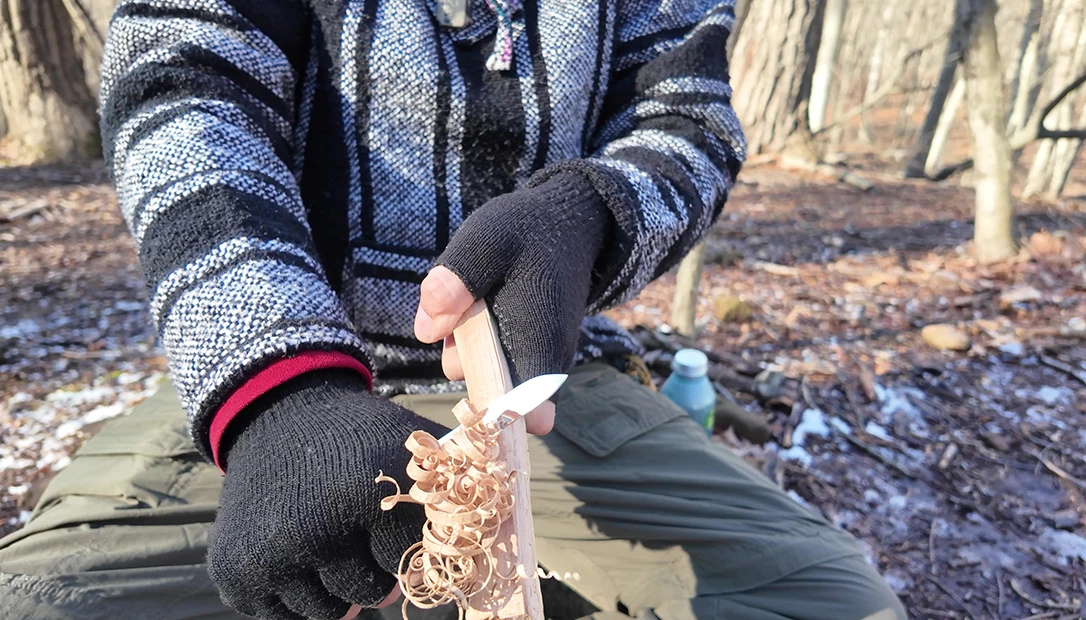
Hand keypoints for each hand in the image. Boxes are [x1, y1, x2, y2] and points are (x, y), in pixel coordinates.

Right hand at [207, 369, 448, 619]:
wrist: (278, 415)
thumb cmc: (356, 439)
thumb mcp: (408, 447)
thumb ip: (447, 493)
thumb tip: (475, 544)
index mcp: (365, 495)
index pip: (410, 562)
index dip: (407, 542)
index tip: (393, 516)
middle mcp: (313, 531)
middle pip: (371, 594)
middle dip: (373, 569)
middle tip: (357, 529)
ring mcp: (270, 556)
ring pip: (328, 614)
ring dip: (334, 587)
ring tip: (327, 538)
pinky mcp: (235, 573)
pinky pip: (283, 616)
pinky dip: (294, 593)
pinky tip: (296, 551)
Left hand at [413, 171, 612, 434]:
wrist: (566, 223)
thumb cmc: (529, 231)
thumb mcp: (487, 239)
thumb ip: (458, 279)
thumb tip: (426, 331)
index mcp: (538, 343)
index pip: (522, 408)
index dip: (492, 416)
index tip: (469, 399)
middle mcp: (541, 361)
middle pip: (487, 391)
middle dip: (462, 360)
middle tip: (458, 317)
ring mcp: (531, 357)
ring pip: (483, 373)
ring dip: (464, 345)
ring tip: (467, 301)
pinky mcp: (522, 350)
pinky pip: (488, 358)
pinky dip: (473, 337)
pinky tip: (473, 306)